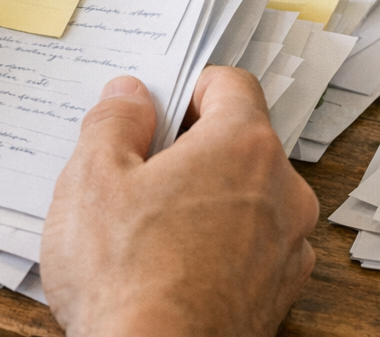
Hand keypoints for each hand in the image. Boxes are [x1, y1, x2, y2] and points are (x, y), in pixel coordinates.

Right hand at [41, 68, 318, 336]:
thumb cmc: (124, 276)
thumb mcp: (92, 177)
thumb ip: (114, 122)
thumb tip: (131, 96)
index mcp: (243, 148)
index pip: (230, 84)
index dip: (186, 88)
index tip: (153, 111)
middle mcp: (283, 193)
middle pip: (240, 142)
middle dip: (190, 149)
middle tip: (135, 173)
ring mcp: (287, 249)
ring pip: (247, 197)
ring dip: (206, 199)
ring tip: (147, 227)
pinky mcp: (278, 295)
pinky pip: (250, 247)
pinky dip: (218, 245)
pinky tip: (169, 266)